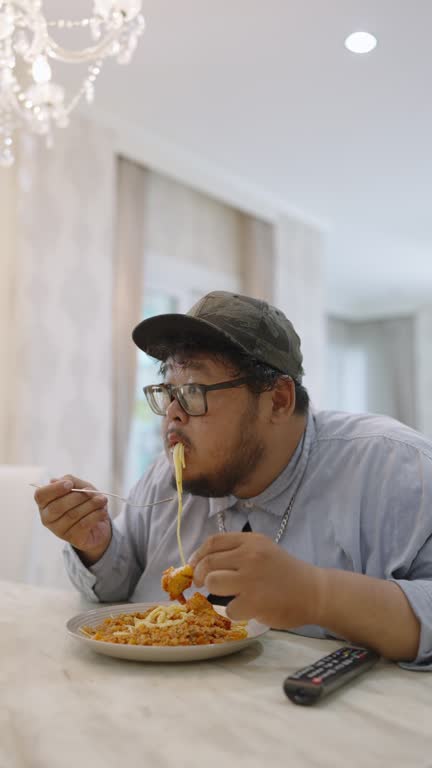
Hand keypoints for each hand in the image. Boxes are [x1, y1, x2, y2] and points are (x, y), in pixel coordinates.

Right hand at [34, 475, 111, 565]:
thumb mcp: (80, 486)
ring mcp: (59, 531)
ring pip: (72, 515)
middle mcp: (48, 518)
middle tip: (91, 492)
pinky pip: (83, 524)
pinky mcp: (73, 539)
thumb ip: (72, 481)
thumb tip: (59, 481)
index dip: (54, 489)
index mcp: (45, 503)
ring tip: (102, 500)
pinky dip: (96, 515)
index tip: (70, 484)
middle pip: (57, 506)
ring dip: (91, 504)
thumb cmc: (85, 502)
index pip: (41, 495)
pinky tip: (103, 511)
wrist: (98, 525)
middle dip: (77, 497)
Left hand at [190, 532, 323, 628]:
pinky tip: (246, 609)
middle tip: (203, 584)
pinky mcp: (255, 602)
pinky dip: (234, 612)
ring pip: (213, 583)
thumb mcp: (264, 550)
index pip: (213, 542)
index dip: (198, 555)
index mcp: (251, 541)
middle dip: (200, 576)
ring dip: (214, 593)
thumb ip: (238, 552)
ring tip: (227, 596)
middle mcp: (250, 556)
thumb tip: (203, 562)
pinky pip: (229, 608)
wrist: (315, 591)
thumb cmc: (286, 572)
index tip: (194, 566)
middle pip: (209, 563)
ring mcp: (251, 579)